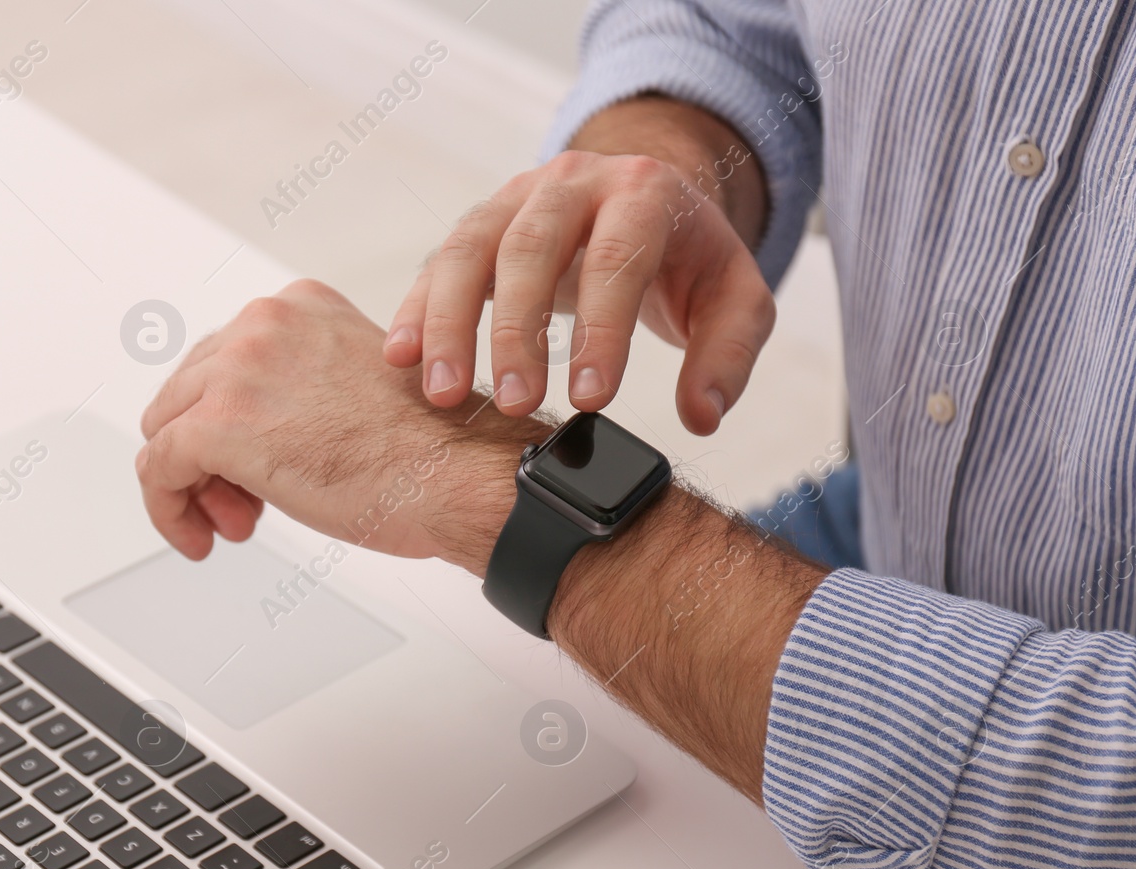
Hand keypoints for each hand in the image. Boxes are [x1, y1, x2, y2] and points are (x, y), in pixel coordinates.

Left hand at [136, 280, 545, 571]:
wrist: (454, 473)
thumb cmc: (429, 447)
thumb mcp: (355, 387)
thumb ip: (301, 387)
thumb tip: (262, 429)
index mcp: (299, 308)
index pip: (227, 361)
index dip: (234, 423)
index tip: (258, 465)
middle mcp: (262, 325)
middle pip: (190, 392)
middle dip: (211, 456)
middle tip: (244, 505)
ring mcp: (236, 371)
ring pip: (166, 429)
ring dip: (194, 485)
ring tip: (234, 523)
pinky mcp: (218, 426)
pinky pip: (158, 468)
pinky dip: (168, 509)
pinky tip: (197, 537)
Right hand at [382, 149, 774, 433]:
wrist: (643, 200)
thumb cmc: (688, 259)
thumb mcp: (735, 298)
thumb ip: (728, 355)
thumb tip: (701, 418)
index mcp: (643, 192)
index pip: (618, 258)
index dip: (602, 330)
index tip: (590, 401)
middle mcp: (572, 183)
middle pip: (533, 248)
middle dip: (518, 330)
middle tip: (515, 403)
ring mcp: (516, 198)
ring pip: (470, 250)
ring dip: (450, 323)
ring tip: (444, 393)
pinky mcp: (479, 224)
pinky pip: (439, 262)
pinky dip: (416, 309)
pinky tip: (400, 357)